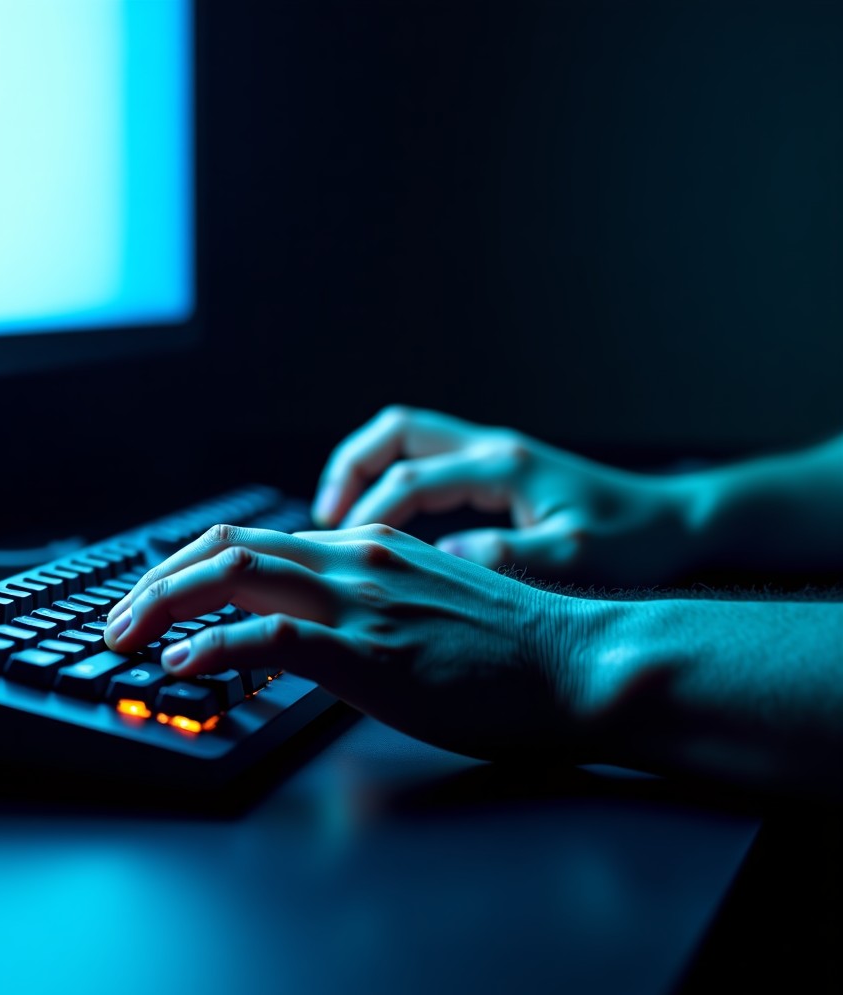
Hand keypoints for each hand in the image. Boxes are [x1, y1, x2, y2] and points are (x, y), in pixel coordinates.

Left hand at [105, 524, 586, 760]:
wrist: (574, 663)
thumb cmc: (508, 647)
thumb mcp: (424, 606)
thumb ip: (365, 605)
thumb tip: (310, 634)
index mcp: (365, 547)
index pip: (254, 538)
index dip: (192, 564)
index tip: (159, 595)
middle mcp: (354, 558)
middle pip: (228, 545)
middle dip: (159, 578)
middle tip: (121, 615)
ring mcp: (360, 600)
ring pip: (234, 574)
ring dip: (164, 603)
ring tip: (126, 635)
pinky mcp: (369, 650)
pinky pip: (269, 634)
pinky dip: (213, 645)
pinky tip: (182, 664)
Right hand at [311, 405, 693, 586]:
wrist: (675, 520)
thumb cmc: (633, 541)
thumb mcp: (576, 558)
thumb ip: (510, 556)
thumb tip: (444, 557)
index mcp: (505, 466)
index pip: (412, 479)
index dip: (369, 512)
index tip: (341, 550)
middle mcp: (492, 448)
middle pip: (396, 432)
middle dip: (349, 468)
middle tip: (323, 520)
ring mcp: (493, 453)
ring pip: (407, 439)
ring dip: (366, 469)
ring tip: (340, 518)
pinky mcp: (498, 467)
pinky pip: (427, 461)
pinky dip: (393, 482)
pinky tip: (387, 523)